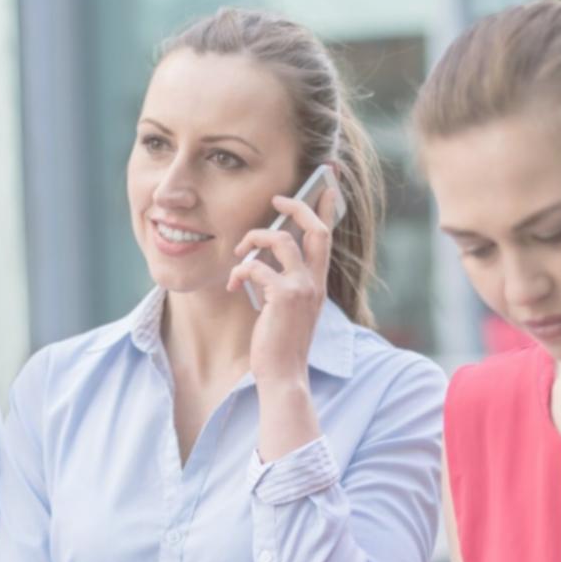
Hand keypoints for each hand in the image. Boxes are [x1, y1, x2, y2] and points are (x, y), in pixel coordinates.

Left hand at [229, 186, 336, 386]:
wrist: (284, 375)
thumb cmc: (281, 345)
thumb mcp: (290, 310)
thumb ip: (286, 285)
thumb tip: (263, 262)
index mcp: (318, 284)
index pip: (327, 238)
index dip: (326, 209)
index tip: (326, 186)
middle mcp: (316, 282)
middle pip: (315, 228)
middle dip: (297, 206)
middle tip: (277, 198)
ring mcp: (303, 288)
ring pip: (282, 240)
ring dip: (255, 239)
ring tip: (239, 252)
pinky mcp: (284, 296)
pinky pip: (258, 267)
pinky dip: (241, 271)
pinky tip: (234, 285)